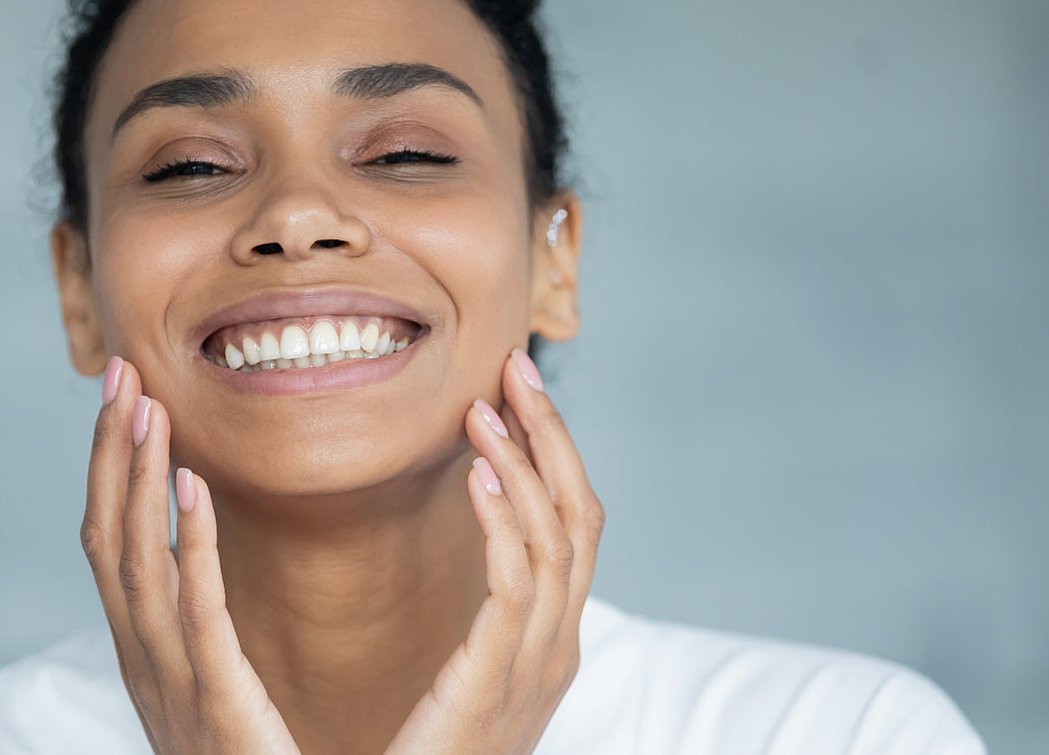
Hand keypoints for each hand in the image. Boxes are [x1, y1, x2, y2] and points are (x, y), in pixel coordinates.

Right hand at [81, 357, 301, 754]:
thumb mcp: (206, 687)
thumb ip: (198, 625)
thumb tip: (195, 553)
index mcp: (142, 652)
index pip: (109, 542)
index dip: (109, 468)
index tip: (123, 398)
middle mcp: (140, 661)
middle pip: (106, 538)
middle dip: (110, 454)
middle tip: (120, 376)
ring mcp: (168, 683)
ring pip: (135, 563)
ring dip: (137, 478)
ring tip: (148, 408)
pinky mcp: (213, 701)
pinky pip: (194, 611)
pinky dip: (188, 544)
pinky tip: (194, 487)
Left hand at [383, 348, 605, 754]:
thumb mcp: (468, 679)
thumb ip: (482, 621)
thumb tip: (474, 549)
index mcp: (551, 641)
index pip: (573, 524)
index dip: (552, 452)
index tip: (514, 389)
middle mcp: (559, 647)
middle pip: (580, 517)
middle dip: (552, 436)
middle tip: (516, 366)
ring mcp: (539, 667)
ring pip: (558, 539)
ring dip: (524, 463)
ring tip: (485, 407)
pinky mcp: (501, 682)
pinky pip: (516, 587)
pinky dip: (505, 522)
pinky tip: (478, 474)